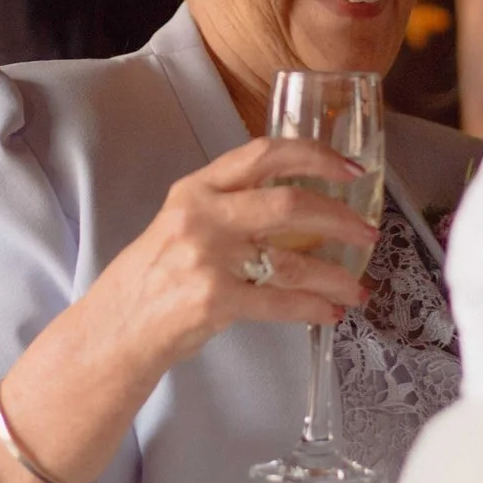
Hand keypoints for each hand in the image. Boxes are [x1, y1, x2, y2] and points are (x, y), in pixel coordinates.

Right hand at [84, 136, 379, 372]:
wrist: (115, 329)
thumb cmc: (153, 278)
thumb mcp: (182, 225)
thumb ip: (230, 208)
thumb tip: (303, 208)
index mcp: (196, 188)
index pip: (263, 154)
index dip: (314, 156)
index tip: (350, 168)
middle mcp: (202, 215)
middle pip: (290, 203)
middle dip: (340, 219)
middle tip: (367, 233)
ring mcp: (207, 258)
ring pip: (294, 260)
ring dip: (336, 276)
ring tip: (358, 289)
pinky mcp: (214, 300)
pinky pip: (282, 302)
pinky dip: (314, 308)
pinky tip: (330, 313)